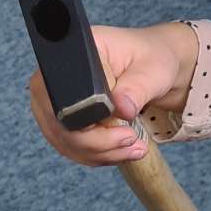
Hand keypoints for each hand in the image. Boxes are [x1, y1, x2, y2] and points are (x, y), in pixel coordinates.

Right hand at [28, 21, 197, 166]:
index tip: (122, 122)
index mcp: (73, 55)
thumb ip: (136, 87)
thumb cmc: (152, 59)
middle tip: (130, 139)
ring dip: (100, 153)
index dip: (87, 116)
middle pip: (58, 124)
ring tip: (133, 149)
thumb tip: (121, 109)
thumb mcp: (152, 68)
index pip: (62, 95)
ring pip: (65, 142)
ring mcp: (55, 104)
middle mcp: (55, 79)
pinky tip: (122, 151)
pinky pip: (73, 148)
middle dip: (96, 142)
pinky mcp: (65, 123)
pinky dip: (98, 155)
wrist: (155, 68)